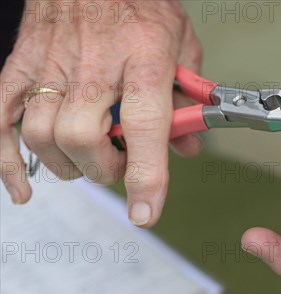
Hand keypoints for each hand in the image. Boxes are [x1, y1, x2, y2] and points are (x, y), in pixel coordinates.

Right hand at [0, 0, 201, 226]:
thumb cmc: (140, 3)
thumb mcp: (181, 45)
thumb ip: (185, 98)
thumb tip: (187, 145)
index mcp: (143, 58)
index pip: (144, 125)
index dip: (145, 174)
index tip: (146, 211)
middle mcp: (94, 64)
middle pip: (82, 136)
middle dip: (104, 169)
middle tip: (119, 165)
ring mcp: (51, 66)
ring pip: (42, 134)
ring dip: (68, 165)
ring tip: (88, 160)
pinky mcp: (21, 67)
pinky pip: (0, 119)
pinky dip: (7, 161)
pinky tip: (24, 185)